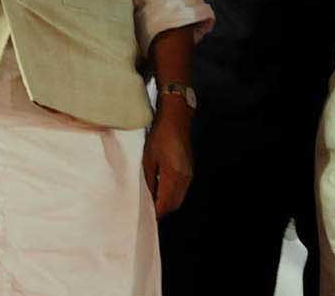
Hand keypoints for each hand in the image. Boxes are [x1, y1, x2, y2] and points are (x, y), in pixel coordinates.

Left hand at [141, 102, 192, 216]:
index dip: (155, 213)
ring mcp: (188, 173)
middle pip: (174, 204)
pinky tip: (161, 187)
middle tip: (147, 210)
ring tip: (152, 199)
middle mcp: (184, 177)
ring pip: (178, 197)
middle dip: (161, 210)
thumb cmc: (160, 134)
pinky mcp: (189, 169)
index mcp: (173, 175)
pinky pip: (181, 188)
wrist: (176, 118)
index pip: (165, 204)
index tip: (145, 216)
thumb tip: (146, 197)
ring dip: (167, 202)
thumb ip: (147, 180)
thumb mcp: (147, 158)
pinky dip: (172, 193)